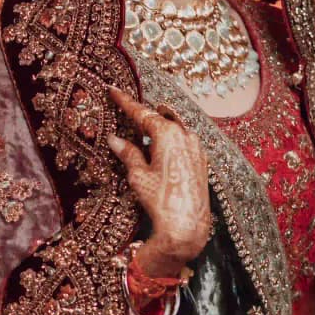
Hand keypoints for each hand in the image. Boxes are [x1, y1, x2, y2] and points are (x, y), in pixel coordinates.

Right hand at [106, 87, 212, 279]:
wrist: (187, 224)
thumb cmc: (160, 199)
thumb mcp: (138, 175)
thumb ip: (127, 152)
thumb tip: (114, 139)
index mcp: (167, 133)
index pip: (141, 112)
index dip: (125, 101)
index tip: (113, 89)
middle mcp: (185, 134)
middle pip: (158, 118)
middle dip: (142, 116)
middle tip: (125, 113)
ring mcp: (196, 147)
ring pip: (173, 129)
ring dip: (157, 129)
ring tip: (141, 134)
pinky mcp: (201, 160)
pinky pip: (183, 142)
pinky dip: (170, 141)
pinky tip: (160, 150)